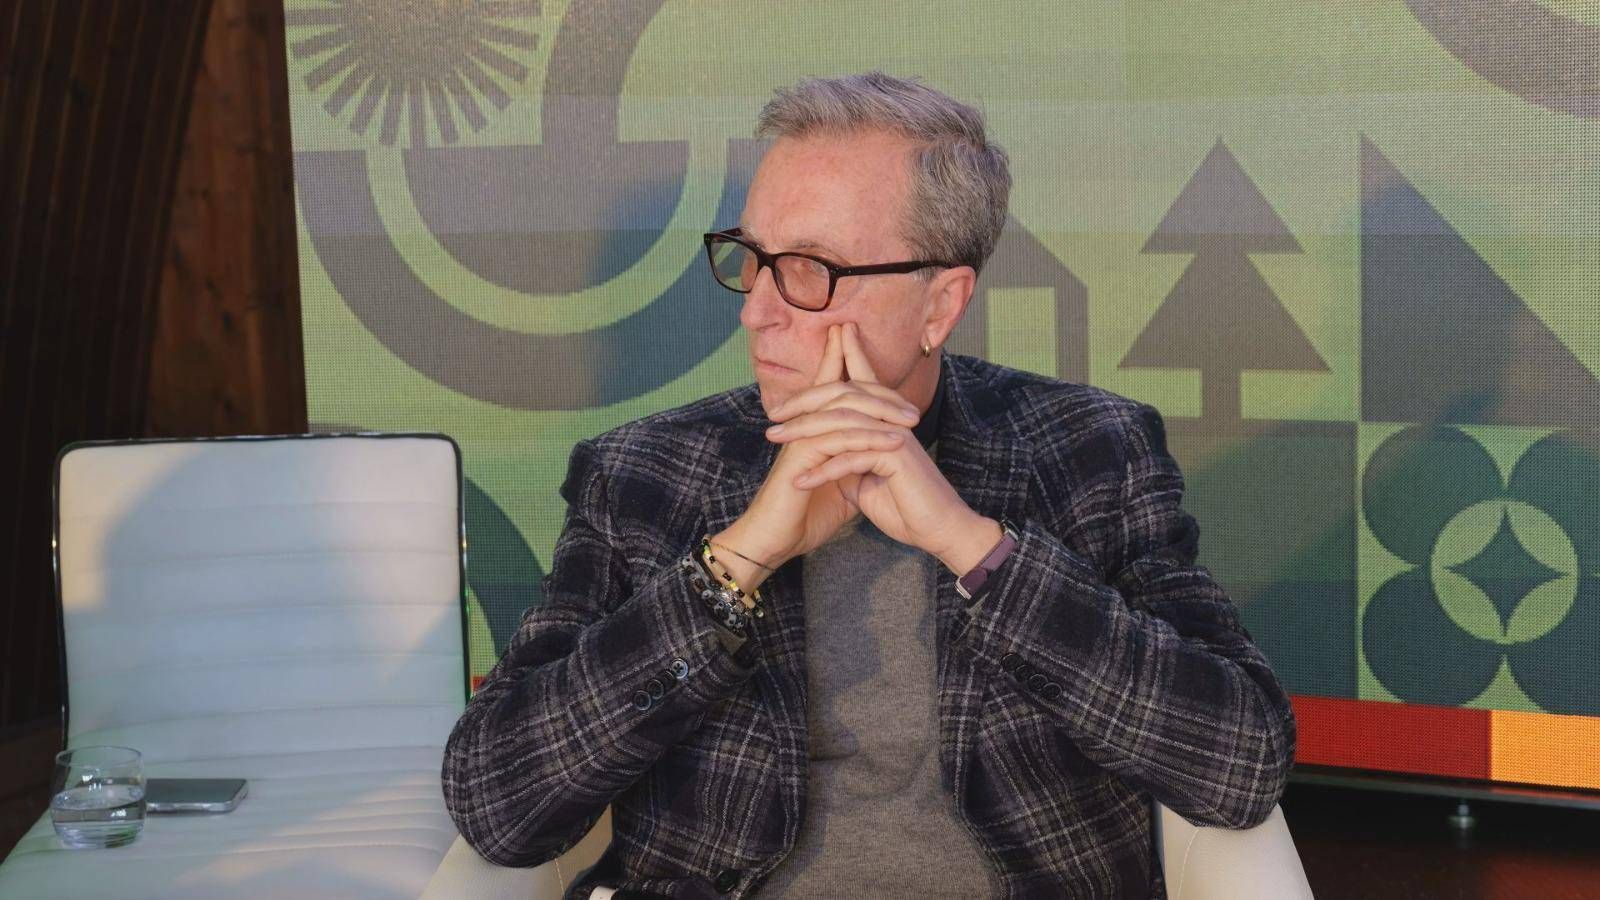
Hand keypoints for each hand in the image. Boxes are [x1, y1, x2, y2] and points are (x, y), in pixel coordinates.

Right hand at [714, 324, 919, 587]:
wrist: (775, 542)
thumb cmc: (805, 516)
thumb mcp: (841, 487)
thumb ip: (856, 467)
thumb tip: (879, 462)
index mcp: (812, 430)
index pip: (832, 390)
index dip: (851, 366)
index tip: (883, 364)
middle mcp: (805, 427)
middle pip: (842, 390)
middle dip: (879, 391)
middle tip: (913, 407)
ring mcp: (801, 437)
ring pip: (844, 409)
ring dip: (883, 413)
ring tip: (913, 422)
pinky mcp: (801, 454)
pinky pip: (841, 437)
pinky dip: (871, 438)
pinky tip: (896, 442)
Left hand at [765, 322, 986, 567]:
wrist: (937, 531)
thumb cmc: (904, 507)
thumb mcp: (864, 480)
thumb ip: (847, 460)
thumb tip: (825, 456)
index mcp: (884, 420)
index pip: (854, 388)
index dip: (825, 377)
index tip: (790, 391)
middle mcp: (890, 419)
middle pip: (842, 395)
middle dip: (804, 401)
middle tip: (773, 413)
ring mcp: (894, 434)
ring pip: (841, 422)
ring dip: (804, 432)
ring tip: (774, 440)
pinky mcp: (895, 456)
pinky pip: (850, 457)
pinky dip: (822, 470)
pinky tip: (799, 481)